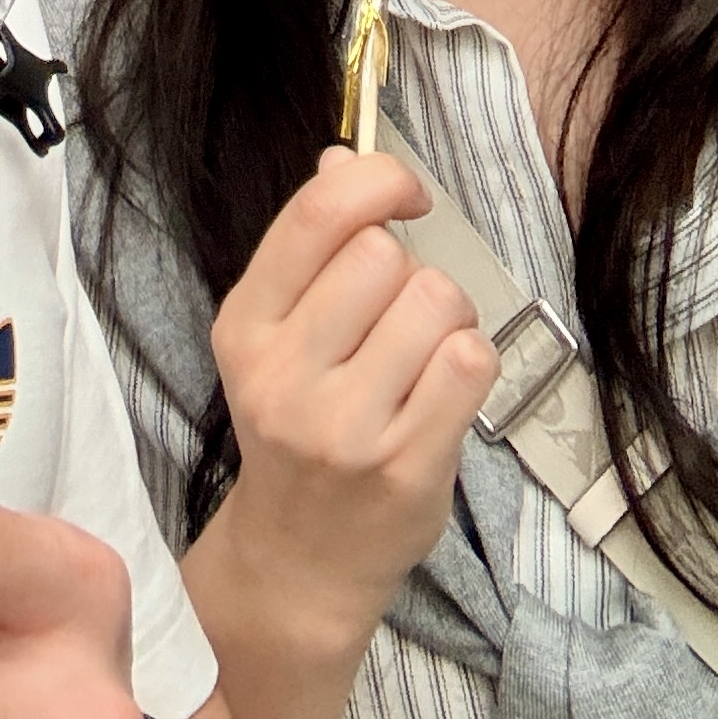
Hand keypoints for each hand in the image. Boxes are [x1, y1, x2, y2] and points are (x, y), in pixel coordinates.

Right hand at [206, 146, 493, 635]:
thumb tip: (344, 157)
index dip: (378, 182)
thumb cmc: (298, 429)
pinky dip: (471, 360)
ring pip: (436, 301)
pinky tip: (444, 388)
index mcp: (246, 328)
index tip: (406, 194)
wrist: (299, 561)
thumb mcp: (275, 336)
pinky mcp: (407, 467)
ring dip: (446, 315)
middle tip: (400, 314)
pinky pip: (470, 360)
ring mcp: (346, 429)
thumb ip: (309, 247)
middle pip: (385, 255)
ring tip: (421, 356)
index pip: (317, 215)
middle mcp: (286, 376)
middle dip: (410, 268)